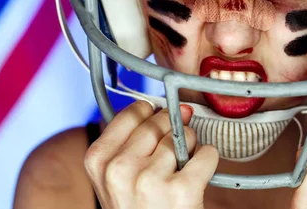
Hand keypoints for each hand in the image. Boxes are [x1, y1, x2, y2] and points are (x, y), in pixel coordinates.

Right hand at [84, 101, 218, 208]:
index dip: (152, 116)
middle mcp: (120, 169)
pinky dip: (208, 161)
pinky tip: (197, 177)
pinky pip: (207, 154)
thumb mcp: (116, 178)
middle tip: (171, 157)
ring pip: (184, 137)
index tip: (158, 126)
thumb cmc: (138, 208)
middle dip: (173, 131)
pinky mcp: (181, 190)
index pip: (133, 113)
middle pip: (160, 122)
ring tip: (180, 172)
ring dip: (191, 149)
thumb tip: (175, 107)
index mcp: (98, 161)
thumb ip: (132, 142)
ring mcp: (150, 180)